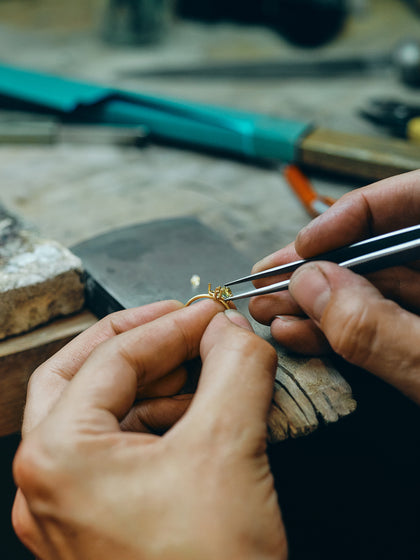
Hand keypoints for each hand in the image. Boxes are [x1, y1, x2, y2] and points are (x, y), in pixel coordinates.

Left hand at [12, 299, 286, 559]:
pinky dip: (152, 419)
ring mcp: (66, 508)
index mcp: (57, 456)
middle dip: (138, 341)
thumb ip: (235, 369)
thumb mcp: (229, 450)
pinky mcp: (95, 525)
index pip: (113, 357)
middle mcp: (47, 482)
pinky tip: (193, 413)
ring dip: (150, 380)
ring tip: (199, 367)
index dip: (170, 324)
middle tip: (183, 322)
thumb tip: (230, 329)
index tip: (209, 312)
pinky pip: (115, 449)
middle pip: (81, 374)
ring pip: (98, 412)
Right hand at [249, 170, 419, 403]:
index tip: (305, 242)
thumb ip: (375, 327)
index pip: (413, 198)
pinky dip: (340, 333)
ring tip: (269, 311)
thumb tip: (311, 285)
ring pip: (376, 292)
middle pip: (383, 249)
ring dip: (318, 305)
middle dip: (319, 270)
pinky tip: (300, 334)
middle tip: (269, 281)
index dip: (353, 214)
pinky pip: (382, 327)